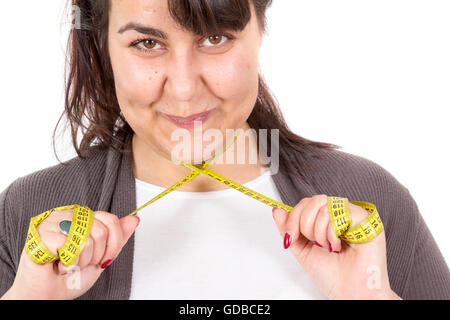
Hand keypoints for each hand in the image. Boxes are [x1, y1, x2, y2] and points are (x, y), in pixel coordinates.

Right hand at [1, 209, 138, 299]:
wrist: (47, 296)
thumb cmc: (70, 278)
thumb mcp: (102, 257)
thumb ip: (117, 238)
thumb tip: (134, 219)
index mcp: (83, 217)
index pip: (111, 220)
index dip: (114, 244)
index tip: (105, 259)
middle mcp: (68, 215)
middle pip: (101, 230)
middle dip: (96, 256)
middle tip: (81, 263)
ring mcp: (53, 221)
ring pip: (86, 238)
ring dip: (81, 260)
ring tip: (69, 264)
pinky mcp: (40, 233)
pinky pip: (67, 246)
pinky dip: (67, 263)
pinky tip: (58, 265)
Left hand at [272, 194, 398, 299]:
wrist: (350, 295)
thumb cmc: (333, 277)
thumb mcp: (302, 250)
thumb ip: (289, 230)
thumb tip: (277, 210)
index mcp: (327, 221)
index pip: (306, 203)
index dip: (294, 217)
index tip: (291, 236)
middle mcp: (340, 216)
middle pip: (314, 201)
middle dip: (305, 224)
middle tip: (313, 243)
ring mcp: (354, 217)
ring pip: (325, 206)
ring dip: (319, 231)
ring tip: (328, 247)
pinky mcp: (367, 221)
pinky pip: (341, 212)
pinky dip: (332, 231)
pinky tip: (337, 245)